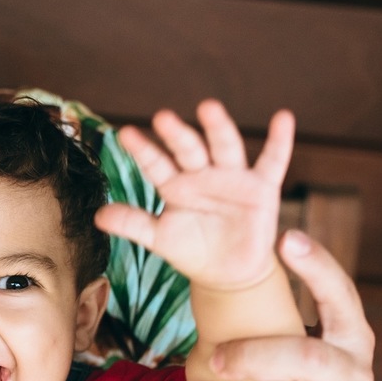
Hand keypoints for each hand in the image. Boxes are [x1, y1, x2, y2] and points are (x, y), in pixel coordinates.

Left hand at [97, 99, 293, 290]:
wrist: (227, 272)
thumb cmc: (191, 248)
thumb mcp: (159, 238)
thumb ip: (132, 224)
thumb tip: (98, 216)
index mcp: (175, 183)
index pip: (155, 163)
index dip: (142, 150)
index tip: (125, 134)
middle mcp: (202, 173)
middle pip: (189, 149)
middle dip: (177, 134)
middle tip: (162, 117)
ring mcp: (232, 177)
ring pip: (225, 148)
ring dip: (218, 128)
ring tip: (208, 108)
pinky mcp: (262, 188)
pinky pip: (272, 162)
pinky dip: (280, 141)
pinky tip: (283, 118)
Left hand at [184, 230, 377, 380]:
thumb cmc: (301, 376)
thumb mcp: (306, 341)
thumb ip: (278, 311)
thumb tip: (223, 255)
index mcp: (351, 340)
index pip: (342, 297)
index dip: (318, 267)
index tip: (285, 238)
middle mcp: (354, 380)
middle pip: (306, 358)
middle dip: (252, 355)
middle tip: (210, 356)